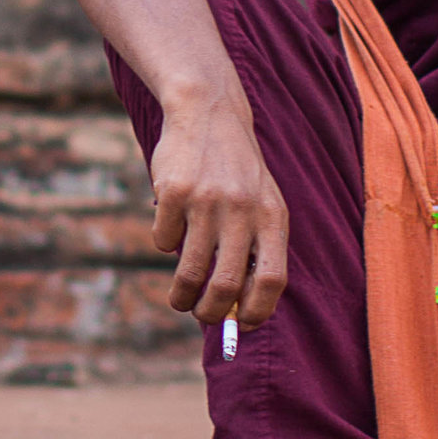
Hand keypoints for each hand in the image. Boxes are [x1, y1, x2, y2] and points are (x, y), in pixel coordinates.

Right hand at [148, 94, 290, 328]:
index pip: (272, 279)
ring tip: (178, 299)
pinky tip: (172, 226)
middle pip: (228, 283)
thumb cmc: (237, 171)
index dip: (257, 310)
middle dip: (211, 312)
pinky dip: (165, 243)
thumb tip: (235, 310)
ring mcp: (208, 201)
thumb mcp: (261, 203)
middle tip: (200, 316)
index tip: (242, 325)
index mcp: (272, 217)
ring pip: (190, 269)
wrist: (208, 113)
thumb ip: (256, 249)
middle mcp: (243, 210)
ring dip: (182, 295)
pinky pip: (164, 240)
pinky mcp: (175, 192)